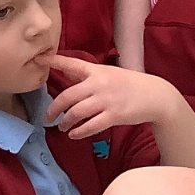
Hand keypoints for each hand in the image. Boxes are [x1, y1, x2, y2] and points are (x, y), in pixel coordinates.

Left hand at [45, 53, 181, 138]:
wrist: (155, 95)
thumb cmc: (130, 85)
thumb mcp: (109, 74)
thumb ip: (89, 77)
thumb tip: (67, 77)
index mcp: (97, 71)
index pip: (72, 64)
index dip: (54, 61)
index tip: (38, 59)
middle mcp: (99, 84)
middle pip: (68, 96)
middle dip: (54, 108)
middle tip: (47, 116)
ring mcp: (106, 100)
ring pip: (76, 113)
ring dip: (65, 122)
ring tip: (62, 126)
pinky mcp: (114, 115)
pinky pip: (90, 126)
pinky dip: (79, 132)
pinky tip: (74, 134)